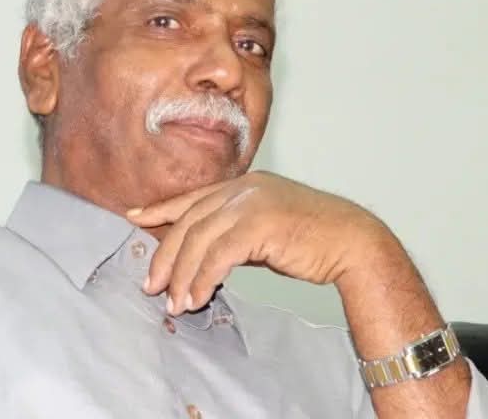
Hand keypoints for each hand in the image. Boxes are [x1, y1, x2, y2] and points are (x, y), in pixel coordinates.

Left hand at [127, 170, 392, 315]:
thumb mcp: (264, 230)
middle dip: (166, 255)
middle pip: (189, 221)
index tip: (136, 217)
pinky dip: (202, 279)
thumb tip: (205, 259)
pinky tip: (196, 298)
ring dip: (182, 274)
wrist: (351, 241)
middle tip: (152, 284)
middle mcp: (244, 188)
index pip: (192, 198)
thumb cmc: (311, 239)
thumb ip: (234, 236)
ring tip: (172, 301)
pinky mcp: (261, 223)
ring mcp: (252, 202)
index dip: (161, 209)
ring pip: (199, 238)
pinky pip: (218, 254)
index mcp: (243, 185)